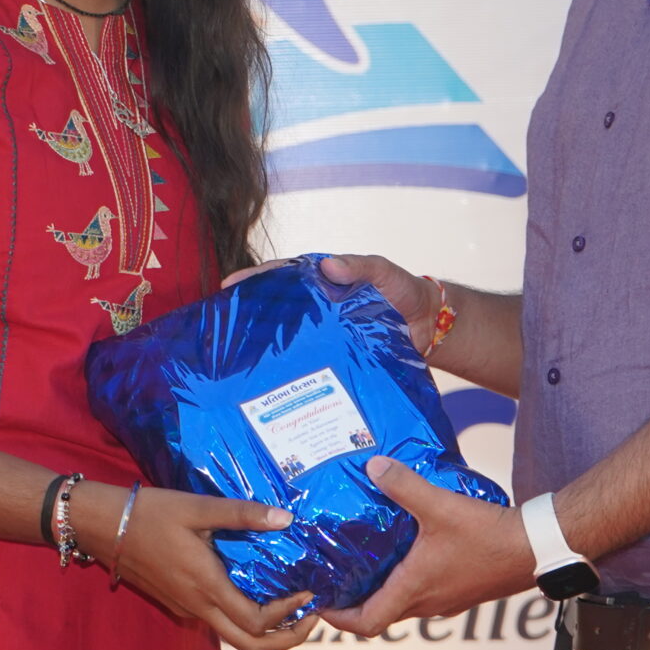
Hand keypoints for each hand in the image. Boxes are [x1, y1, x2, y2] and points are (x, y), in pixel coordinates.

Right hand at [73, 482, 313, 649]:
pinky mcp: (179, 603)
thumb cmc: (149, 513)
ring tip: (291, 605)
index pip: (257, 622)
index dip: (288, 616)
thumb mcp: (197, 508)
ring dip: (268, 632)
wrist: (103, 526)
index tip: (309, 595)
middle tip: (311, 617)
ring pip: (235, 638)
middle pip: (251, 646)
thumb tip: (285, 518)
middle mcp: (198, 606)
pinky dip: (245, 617)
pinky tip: (255, 589)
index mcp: (206, 586)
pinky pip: (219, 622)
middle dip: (287, 640)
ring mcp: (187, 608)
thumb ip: (242, 514)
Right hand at [225, 254, 447, 355]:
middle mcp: (315, 309)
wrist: (429, 327)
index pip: (281, 276)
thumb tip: (329, 266)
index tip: (228, 286)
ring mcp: (322, 335)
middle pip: (276, 310)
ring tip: (237, 360)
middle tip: (220, 327)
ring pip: (287, 339)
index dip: (253, 280)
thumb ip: (360, 266)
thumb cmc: (405, 292)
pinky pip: (308, 362)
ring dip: (264, 348)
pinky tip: (273, 383)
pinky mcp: (333, 359)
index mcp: (321, 281)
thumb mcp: (384, 272)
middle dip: (247, 316)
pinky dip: (291, 370)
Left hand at [319, 457, 532, 636]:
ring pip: (403, 603)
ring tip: (361, 562)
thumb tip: (372, 466)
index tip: (318, 603)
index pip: (366, 623)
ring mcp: (446, 599)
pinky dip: (405, 580)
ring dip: (380, 590)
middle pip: (380, 614)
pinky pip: (423, 592)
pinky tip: (404, 551)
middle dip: (353, 601)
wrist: (537, 548)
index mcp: (415, 589)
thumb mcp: (440, 505)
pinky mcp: (461, 590)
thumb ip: (405, 485)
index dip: (338, 618)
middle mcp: (427, 603)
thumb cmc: (490, 535)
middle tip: (332, 579)